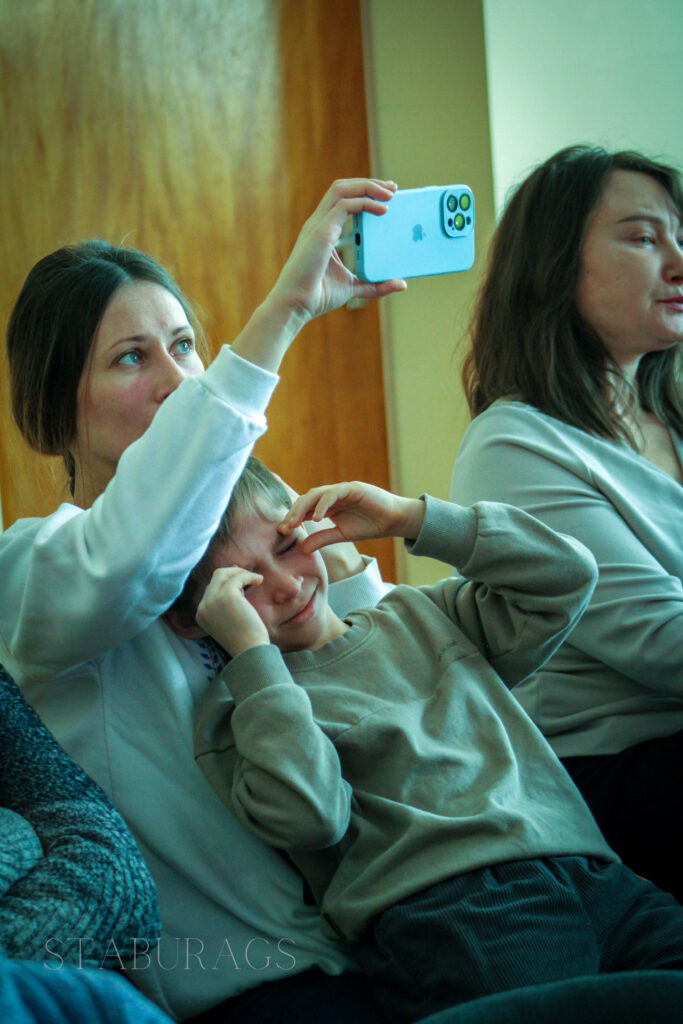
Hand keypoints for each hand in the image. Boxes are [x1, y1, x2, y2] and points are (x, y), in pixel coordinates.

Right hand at [196, 567, 268, 656]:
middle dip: (232, 573)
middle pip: (214, 578)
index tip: (242, 580)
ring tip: (256, 579)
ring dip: (241, 573)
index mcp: (202, 614)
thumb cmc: (246, 638)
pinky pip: (237, 578)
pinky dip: (249, 576)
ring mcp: (212, 601)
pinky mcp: (226, 596)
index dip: (227, 582)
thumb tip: (236, 575)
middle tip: (249, 577)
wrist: (250, 650)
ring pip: (222, 573)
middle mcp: (203, 606)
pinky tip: (259, 580)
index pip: (211, 589)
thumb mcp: (231, 618)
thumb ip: (230, 600)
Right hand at [268, 178, 406, 325]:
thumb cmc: (318, 296)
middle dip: (369, 183)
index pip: (343, 200)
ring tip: (390, 192)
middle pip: (343, 187)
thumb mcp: (354, 288)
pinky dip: (366, 203)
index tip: (386, 196)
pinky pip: (345, 206)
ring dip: (368, 186)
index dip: (364, 192)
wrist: (296, 305)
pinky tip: (383, 210)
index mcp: (323, 231)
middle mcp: (319, 223)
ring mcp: (318, 225)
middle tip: (393, 188)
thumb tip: (402, 284)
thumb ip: (376, 285)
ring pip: (342, 189)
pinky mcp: (321, 232)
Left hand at [280, 482, 424, 553]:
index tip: (283, 532)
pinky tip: (316, 518)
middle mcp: (331, 496)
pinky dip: (323, 504)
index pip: (305, 509)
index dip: (293, 518)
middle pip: (306, 500)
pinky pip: (333, 494)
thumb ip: (322, 538)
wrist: (393, 520)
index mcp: (327, 506)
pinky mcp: (352, 488)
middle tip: (285, 528)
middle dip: (293, 513)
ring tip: (295, 523)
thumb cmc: (369, 525)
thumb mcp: (341, 535)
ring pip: (316, 494)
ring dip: (303, 508)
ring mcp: (341, 490)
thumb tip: (302, 549)